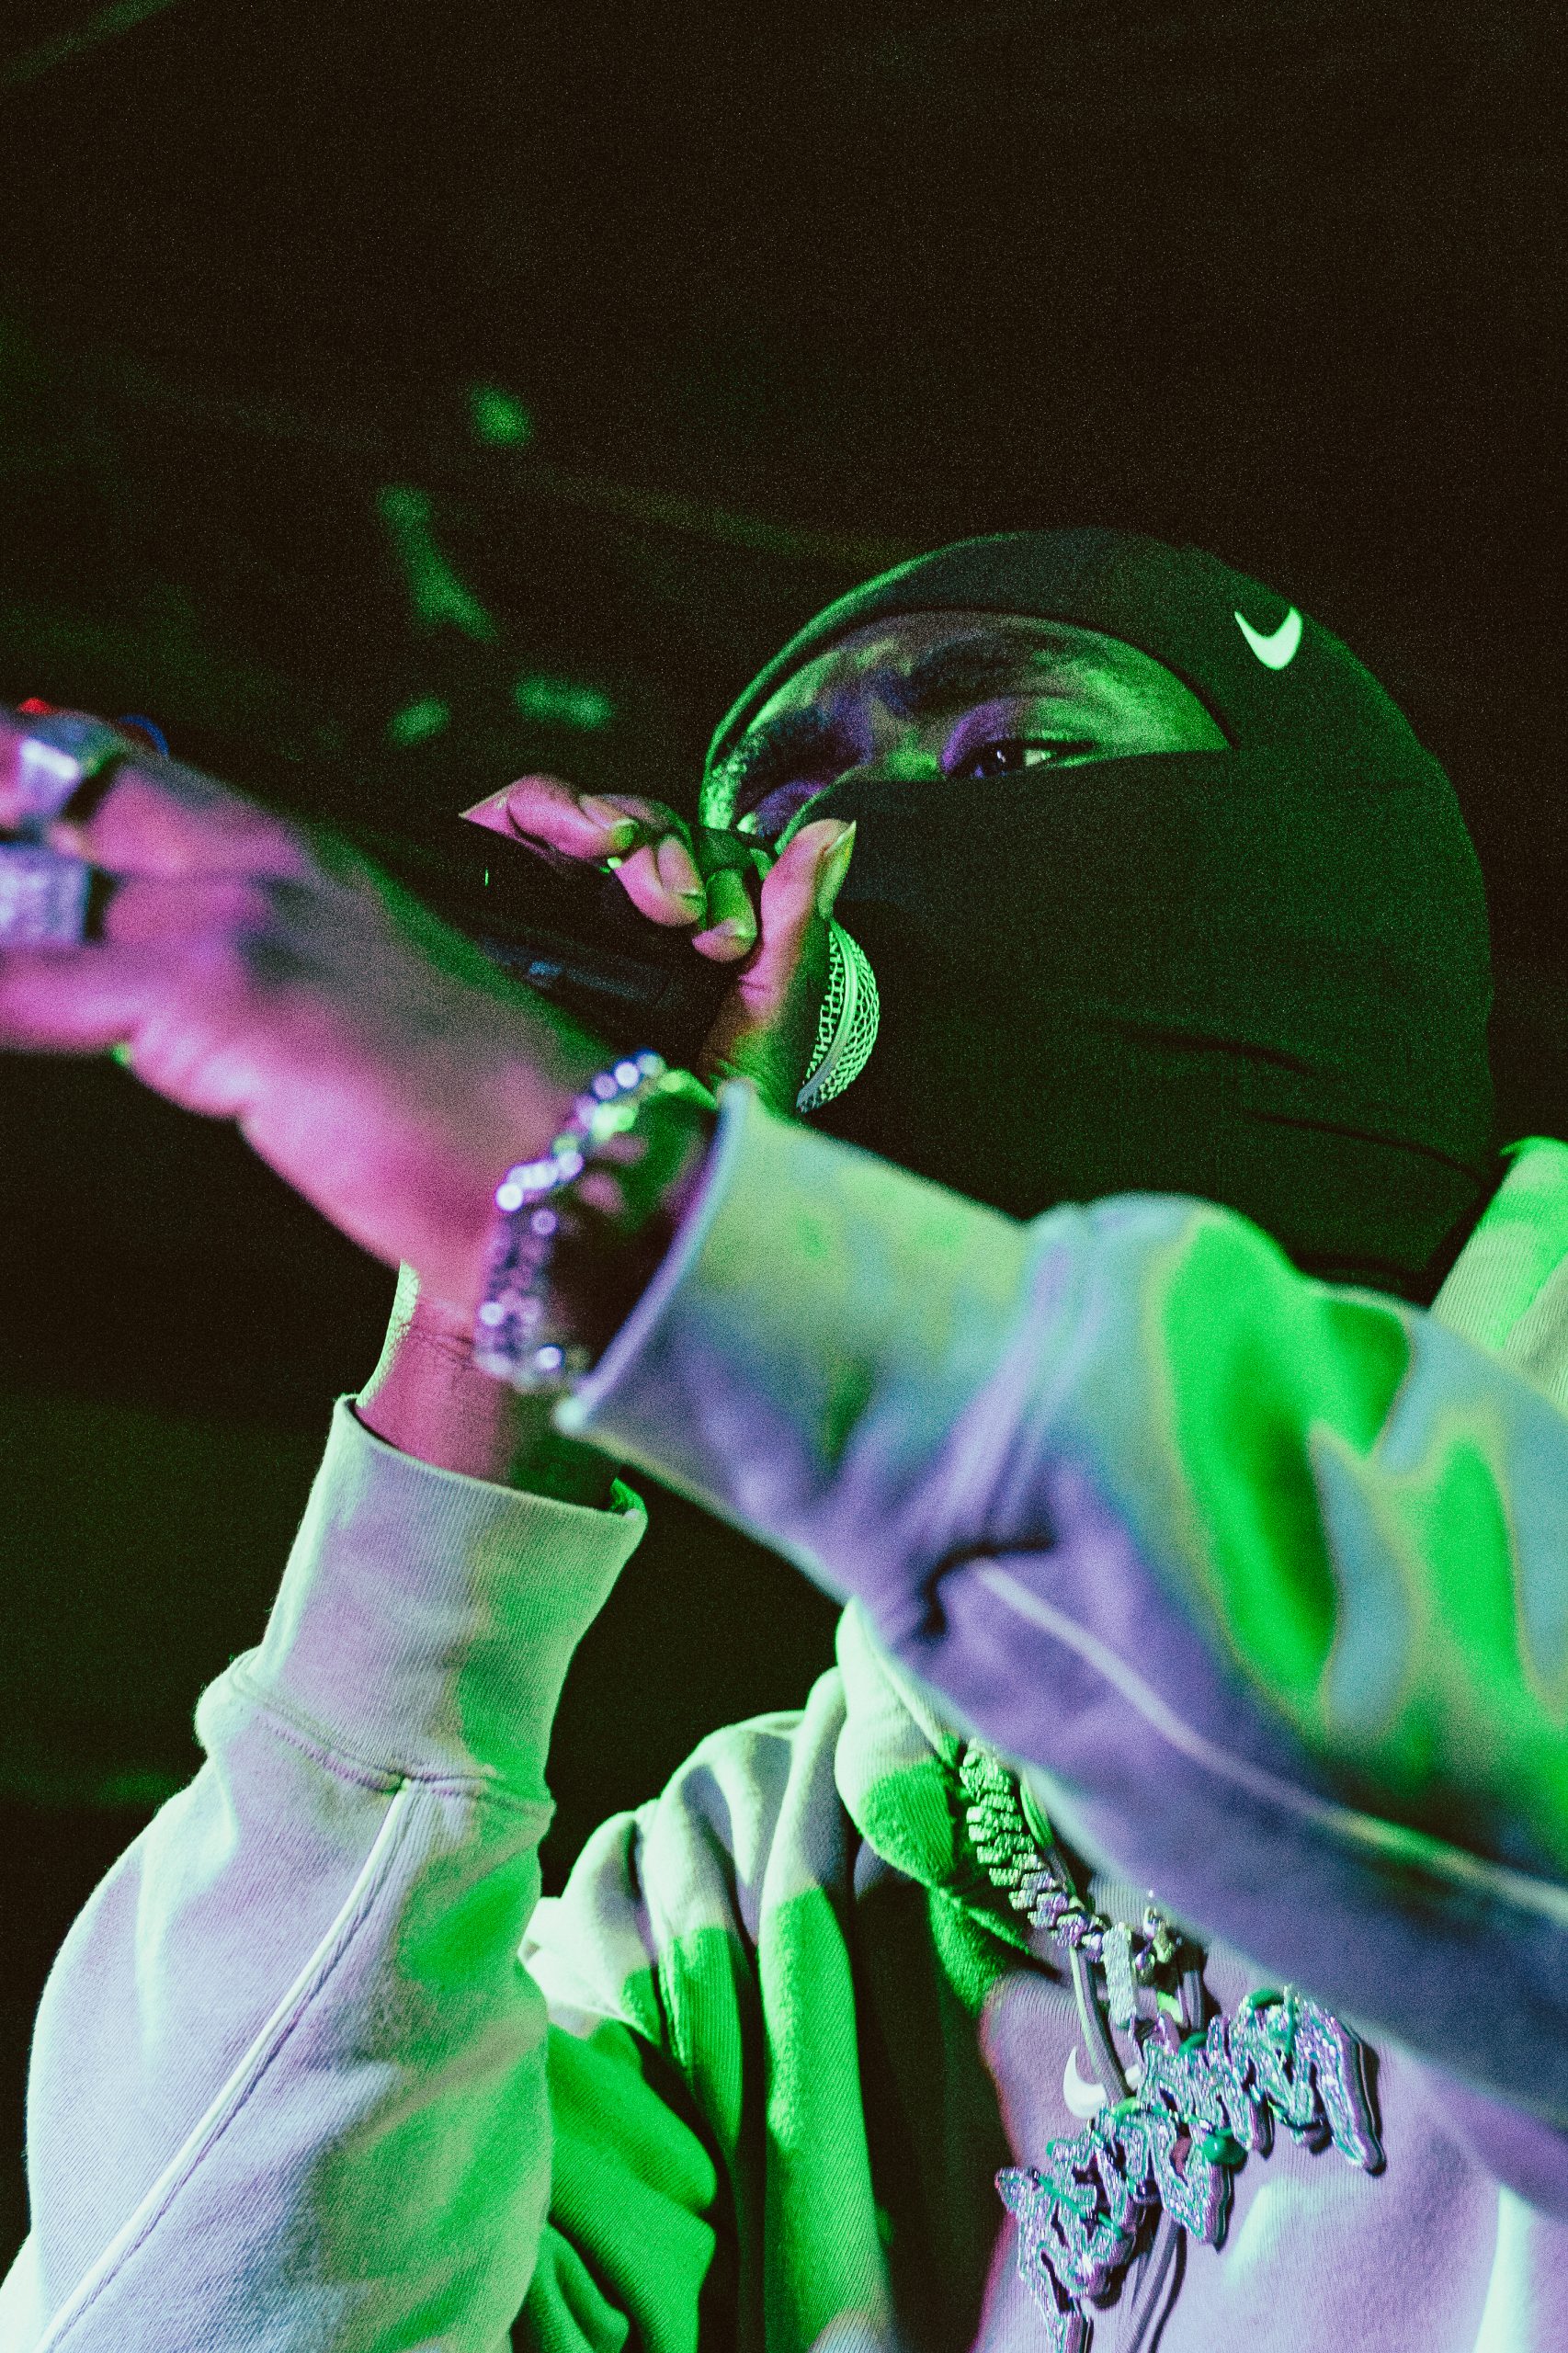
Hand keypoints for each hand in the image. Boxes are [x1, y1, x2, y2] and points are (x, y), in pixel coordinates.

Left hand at [0, 714, 611, 1315]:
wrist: (572, 1168)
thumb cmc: (475, 1122)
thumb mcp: (351, 1020)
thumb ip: (241, 999)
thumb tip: (134, 1018)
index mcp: (303, 859)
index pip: (124, 780)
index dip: (28, 780)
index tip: (0, 788)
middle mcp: (270, 860)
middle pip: (66, 791)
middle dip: (1, 798)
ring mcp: (245, 915)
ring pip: (35, 890)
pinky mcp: (223, 990)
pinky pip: (28, 985)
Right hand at [459, 776, 855, 1118]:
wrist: (624, 1171)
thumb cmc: (701, 1111)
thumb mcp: (770, 1012)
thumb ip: (799, 916)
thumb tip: (835, 826)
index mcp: (690, 937)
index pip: (710, 854)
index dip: (725, 875)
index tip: (730, 941)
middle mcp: (623, 916)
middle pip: (658, 834)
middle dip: (683, 859)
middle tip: (690, 923)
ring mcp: (559, 901)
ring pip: (602, 821)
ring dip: (637, 835)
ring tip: (656, 898)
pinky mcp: (499, 890)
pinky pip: (523, 809)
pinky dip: (561, 805)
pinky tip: (593, 841)